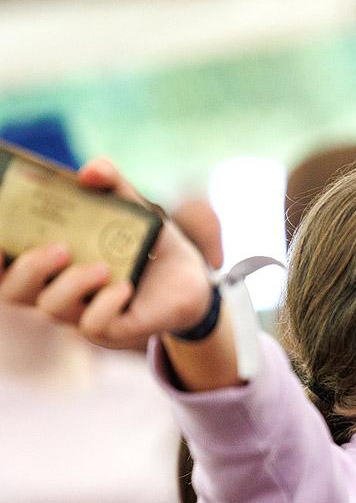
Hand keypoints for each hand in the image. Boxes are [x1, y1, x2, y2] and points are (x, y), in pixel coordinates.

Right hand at [0, 159, 212, 347]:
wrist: (190, 276)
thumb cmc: (146, 242)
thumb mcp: (133, 206)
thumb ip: (110, 183)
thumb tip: (89, 172)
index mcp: (46, 260)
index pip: (1, 264)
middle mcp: (55, 288)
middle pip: (13, 290)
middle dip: (28, 268)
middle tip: (60, 247)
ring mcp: (81, 312)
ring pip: (52, 308)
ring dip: (72, 284)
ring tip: (102, 267)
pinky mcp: (111, 330)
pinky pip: (94, 326)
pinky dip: (104, 306)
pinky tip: (124, 288)